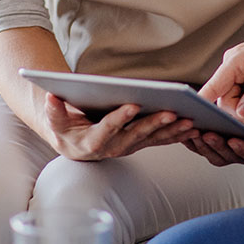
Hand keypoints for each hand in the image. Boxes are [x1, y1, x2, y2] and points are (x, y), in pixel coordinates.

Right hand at [36, 93, 199, 160]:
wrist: (75, 144)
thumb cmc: (65, 128)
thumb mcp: (55, 120)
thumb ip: (53, 110)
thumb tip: (50, 96)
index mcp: (92, 141)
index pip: (107, 128)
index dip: (119, 117)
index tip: (132, 104)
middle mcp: (114, 147)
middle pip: (136, 135)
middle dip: (155, 123)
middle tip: (172, 111)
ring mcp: (129, 147)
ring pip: (153, 139)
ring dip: (172, 131)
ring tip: (190, 120)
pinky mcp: (140, 143)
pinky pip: (161, 140)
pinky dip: (177, 135)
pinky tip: (193, 127)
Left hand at [183, 94, 243, 167]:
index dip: (243, 149)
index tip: (233, 140)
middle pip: (229, 156)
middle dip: (217, 146)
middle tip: (207, 134)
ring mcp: (231, 153)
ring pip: (214, 154)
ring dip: (203, 145)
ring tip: (194, 131)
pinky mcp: (218, 147)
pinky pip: (204, 148)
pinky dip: (193, 142)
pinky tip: (185, 130)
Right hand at [199, 28, 243, 119]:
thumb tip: (240, 114)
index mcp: (237, 59)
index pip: (214, 85)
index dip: (203, 103)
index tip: (197, 119)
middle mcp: (232, 61)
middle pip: (223, 96)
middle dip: (240, 109)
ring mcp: (235, 66)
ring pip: (230, 97)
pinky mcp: (240, 72)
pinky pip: (237, 93)